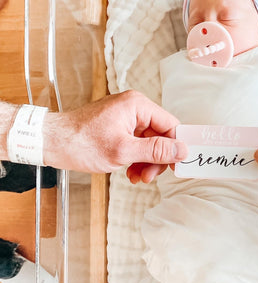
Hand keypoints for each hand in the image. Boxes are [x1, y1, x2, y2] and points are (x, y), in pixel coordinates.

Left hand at [42, 90, 187, 182]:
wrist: (51, 144)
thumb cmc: (80, 143)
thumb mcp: (123, 151)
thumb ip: (155, 151)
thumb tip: (181, 150)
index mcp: (137, 105)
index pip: (170, 125)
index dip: (175, 147)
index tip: (178, 165)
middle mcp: (134, 107)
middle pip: (160, 135)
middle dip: (156, 158)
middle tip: (149, 176)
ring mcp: (125, 117)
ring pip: (148, 142)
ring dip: (146, 162)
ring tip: (137, 177)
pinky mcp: (118, 126)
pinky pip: (136, 142)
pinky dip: (136, 158)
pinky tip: (130, 171)